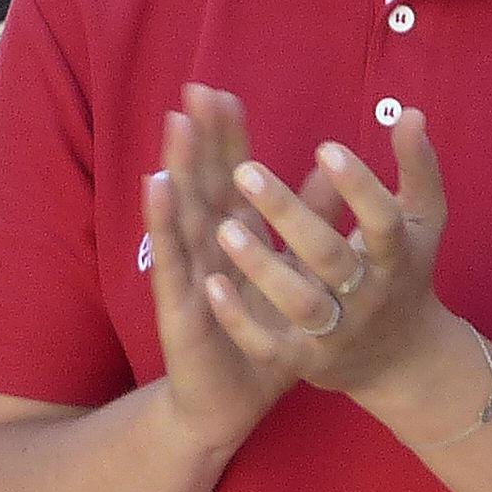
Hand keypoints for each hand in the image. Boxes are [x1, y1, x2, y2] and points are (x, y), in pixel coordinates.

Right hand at [141, 88, 297, 455]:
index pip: (227, 176)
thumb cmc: (261, 335)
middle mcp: (204, 247)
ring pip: (182, 212)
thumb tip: (334, 170)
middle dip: (198, 138)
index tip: (223, 92)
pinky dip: (164, 223)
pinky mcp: (177, 305)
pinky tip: (157, 189)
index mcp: (232, 236)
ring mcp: (187, 273)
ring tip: (175, 124)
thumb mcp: (295, 272)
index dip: (225, 137)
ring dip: (176, 166)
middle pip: (201, 182)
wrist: (230, 401)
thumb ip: (314, 218)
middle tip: (195, 90)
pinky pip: (172, 260)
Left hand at [201, 106, 455, 409]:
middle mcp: (367, 296)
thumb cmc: (405, 270)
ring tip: (223, 227)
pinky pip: (269, 347)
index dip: (359, 187)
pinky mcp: (304, 362)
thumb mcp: (422, 221)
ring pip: (299, 304)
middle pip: (330, 258)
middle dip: (289, 216)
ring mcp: (336, 333)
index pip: (383, 222)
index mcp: (396, 257)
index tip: (325, 147)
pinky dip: (240, 320)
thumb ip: (418, 168)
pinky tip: (210, 284)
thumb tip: (412, 112)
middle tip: (244, 170)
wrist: (401, 357)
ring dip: (261, 266)